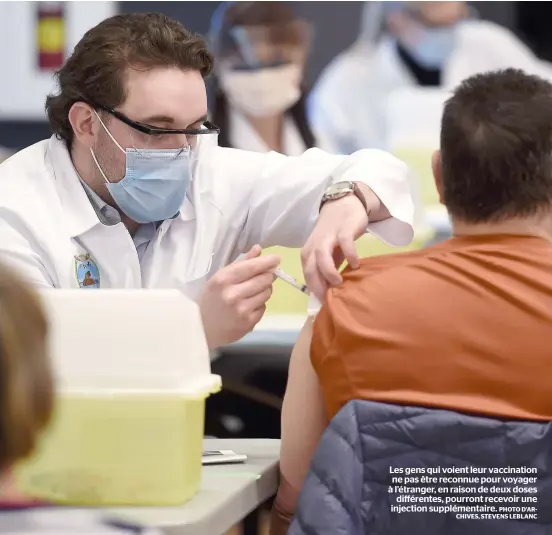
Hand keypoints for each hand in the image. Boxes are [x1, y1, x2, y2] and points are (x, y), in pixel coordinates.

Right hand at [197, 245, 279, 349]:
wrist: (200, 328)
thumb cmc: (210, 299)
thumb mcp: (220, 278)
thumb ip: (241, 263)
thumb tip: (258, 249)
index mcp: (223, 279)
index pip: (252, 267)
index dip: (267, 261)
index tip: (277, 259)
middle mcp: (233, 294)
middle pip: (264, 279)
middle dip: (268, 275)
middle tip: (266, 275)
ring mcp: (242, 310)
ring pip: (267, 293)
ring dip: (264, 290)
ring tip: (253, 292)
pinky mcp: (249, 323)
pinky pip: (264, 307)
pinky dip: (260, 304)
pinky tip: (248, 305)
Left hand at [302, 187, 377, 301]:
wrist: (342, 205)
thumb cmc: (334, 235)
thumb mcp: (327, 255)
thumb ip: (326, 272)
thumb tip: (328, 295)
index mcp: (308, 253)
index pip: (307, 275)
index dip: (314, 290)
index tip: (324, 303)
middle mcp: (314, 246)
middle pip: (310, 268)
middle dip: (317, 285)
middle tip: (330, 298)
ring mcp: (329, 237)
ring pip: (321, 256)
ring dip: (328, 271)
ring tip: (339, 283)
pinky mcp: (344, 229)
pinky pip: (344, 243)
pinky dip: (349, 254)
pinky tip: (355, 264)